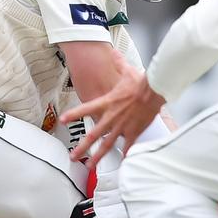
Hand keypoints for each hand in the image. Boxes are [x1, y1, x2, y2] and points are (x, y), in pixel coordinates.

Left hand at [57, 49, 165, 166]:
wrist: (155, 91)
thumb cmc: (141, 82)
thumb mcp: (127, 71)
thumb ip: (118, 63)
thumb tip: (114, 52)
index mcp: (106, 103)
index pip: (84, 109)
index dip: (73, 115)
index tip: (62, 121)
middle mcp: (111, 117)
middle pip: (93, 135)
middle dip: (82, 147)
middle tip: (73, 156)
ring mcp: (122, 126)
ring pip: (106, 145)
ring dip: (97, 156)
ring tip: (90, 165)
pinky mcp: (134, 132)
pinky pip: (127, 146)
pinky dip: (124, 155)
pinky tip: (121, 162)